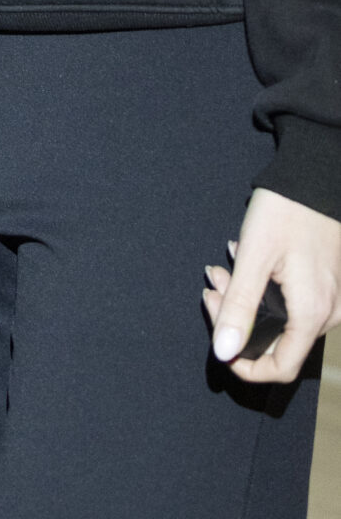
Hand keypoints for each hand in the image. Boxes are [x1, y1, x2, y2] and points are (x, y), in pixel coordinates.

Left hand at [205, 186, 340, 381]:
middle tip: (214, 283)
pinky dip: (265, 289)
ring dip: (246, 299)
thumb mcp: (254, 256)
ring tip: (223, 268)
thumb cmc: (287, 209)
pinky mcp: (328, 284)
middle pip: (277, 339)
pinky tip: (247, 261)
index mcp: (313, 313)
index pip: (282, 367)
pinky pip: (294, 301)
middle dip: (238, 317)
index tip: (220, 343)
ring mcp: (332, 299)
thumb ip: (239, 306)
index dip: (247, 365)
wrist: (315, 175)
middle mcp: (329, 313)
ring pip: (282, 318)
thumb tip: (224, 351)